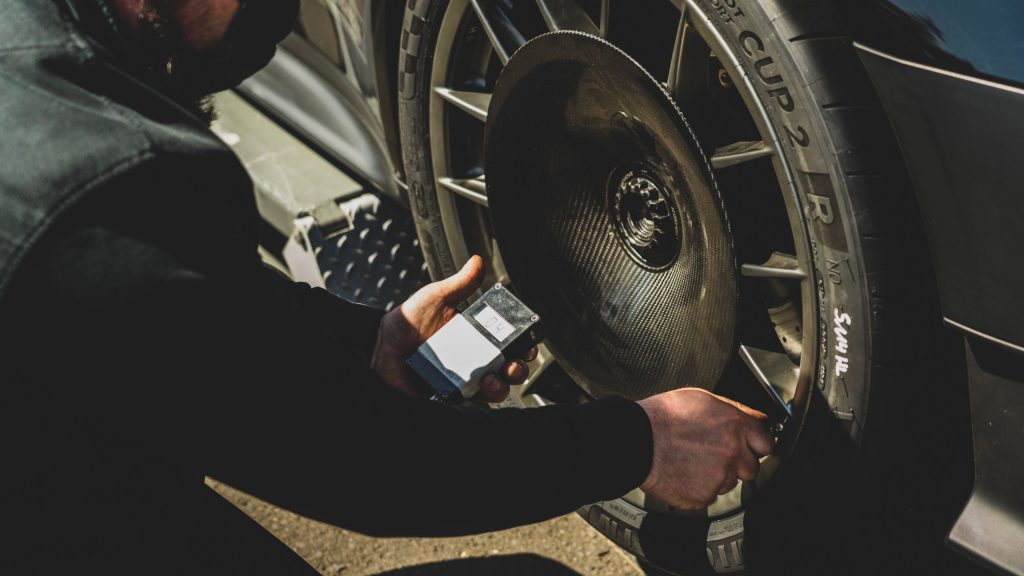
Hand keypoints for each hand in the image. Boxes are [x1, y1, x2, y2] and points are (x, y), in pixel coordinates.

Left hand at [371, 255, 536, 401]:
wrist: (379, 346)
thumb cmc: (406, 323)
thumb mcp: (436, 297)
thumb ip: (460, 283)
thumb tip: (477, 261)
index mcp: (475, 338)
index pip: (508, 345)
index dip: (523, 346)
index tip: (527, 343)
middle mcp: (473, 361)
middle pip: (508, 370)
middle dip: (518, 369)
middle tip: (513, 364)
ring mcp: (462, 380)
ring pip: (495, 390)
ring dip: (502, 386)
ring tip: (493, 379)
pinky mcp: (450, 397)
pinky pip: (471, 403)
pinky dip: (480, 399)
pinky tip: (477, 390)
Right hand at [637, 388, 772, 509]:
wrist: (635, 440)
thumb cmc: (662, 416)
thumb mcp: (702, 398)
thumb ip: (735, 409)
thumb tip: (759, 417)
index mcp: (735, 426)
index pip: (766, 443)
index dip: (756, 445)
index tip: (749, 447)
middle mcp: (732, 453)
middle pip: (751, 468)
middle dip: (736, 463)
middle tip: (713, 454)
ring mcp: (718, 477)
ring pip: (728, 483)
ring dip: (716, 476)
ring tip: (691, 461)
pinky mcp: (702, 496)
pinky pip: (708, 497)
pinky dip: (697, 488)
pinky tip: (683, 473)